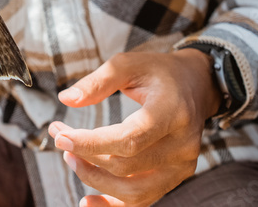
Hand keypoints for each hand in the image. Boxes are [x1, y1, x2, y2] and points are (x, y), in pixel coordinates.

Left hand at [47, 49, 220, 206]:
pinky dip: (113, 204)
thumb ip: (98, 81)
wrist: (196, 85)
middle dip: (86, 155)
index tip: (60, 136)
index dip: (92, 143)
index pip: (129, 139)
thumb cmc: (158, 72)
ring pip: (133, 190)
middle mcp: (182, 144)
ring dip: (95, 179)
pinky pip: (143, 199)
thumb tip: (66, 99)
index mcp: (172, 112)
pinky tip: (88, 201)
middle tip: (60, 137)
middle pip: (126, 165)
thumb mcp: (129, 64)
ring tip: (71, 159)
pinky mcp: (176, 176)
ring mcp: (182, 165)